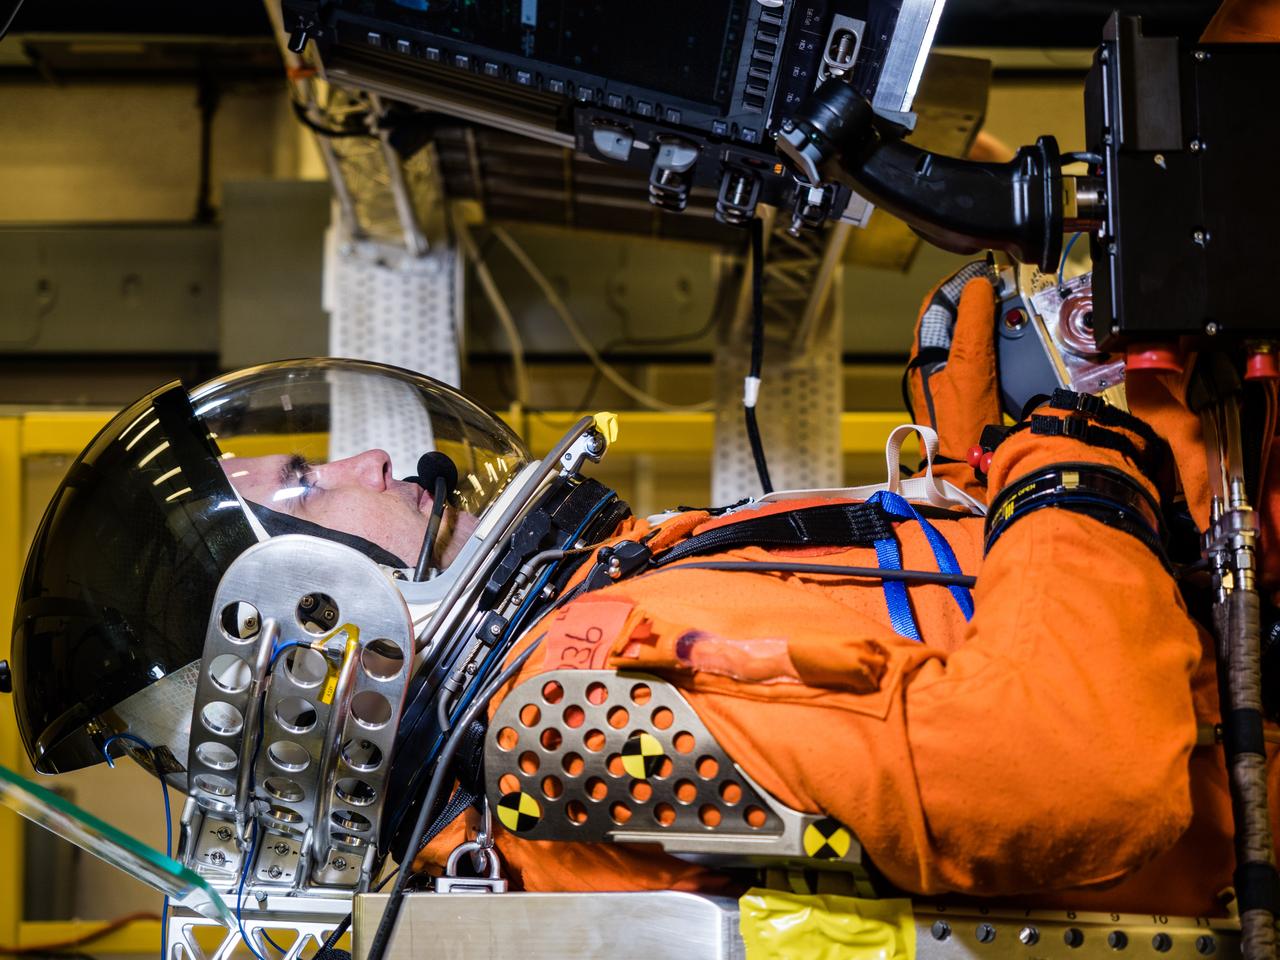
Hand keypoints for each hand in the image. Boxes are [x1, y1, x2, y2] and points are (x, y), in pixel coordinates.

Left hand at [905, 260, 1001, 464]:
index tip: (988, 270)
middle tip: (1008, 288)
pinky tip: (1020, 346)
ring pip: (977, 336)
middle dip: (983, 300)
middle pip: (960, 316)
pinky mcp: (976, 393)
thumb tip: (978, 284)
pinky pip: (991, 359)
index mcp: (927, 353)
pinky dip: (1005, 347)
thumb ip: (974, 325)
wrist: (967, 472)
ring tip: (1016, 311)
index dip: (962, 282)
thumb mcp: (969, 366)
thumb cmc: (959, 426)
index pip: (939, 301)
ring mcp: (957, 378)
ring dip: (997, 322)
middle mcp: (938, 363)